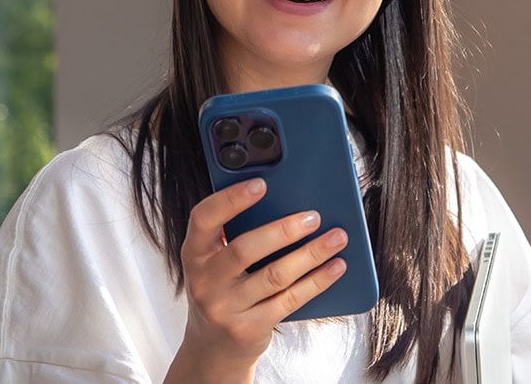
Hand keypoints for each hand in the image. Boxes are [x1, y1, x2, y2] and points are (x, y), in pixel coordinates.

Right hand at [164, 178, 348, 382]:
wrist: (213, 347)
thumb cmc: (223, 289)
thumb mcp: (216, 262)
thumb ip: (236, 235)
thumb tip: (287, 202)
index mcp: (194, 253)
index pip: (204, 218)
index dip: (231, 199)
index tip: (261, 184)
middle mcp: (203, 281)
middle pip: (245, 249)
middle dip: (284, 230)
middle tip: (314, 216)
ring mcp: (224, 308)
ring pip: (274, 276)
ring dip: (310, 254)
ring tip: (336, 237)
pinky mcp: (248, 329)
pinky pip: (289, 300)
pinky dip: (317, 281)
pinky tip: (335, 267)